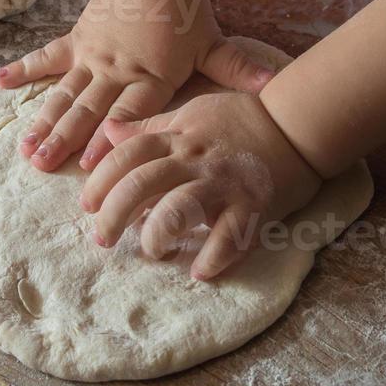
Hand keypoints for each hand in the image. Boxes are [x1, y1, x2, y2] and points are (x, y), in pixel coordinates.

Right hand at [0, 0, 274, 171]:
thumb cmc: (185, 7)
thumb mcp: (214, 42)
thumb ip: (239, 69)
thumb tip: (276, 86)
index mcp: (150, 77)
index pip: (129, 114)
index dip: (110, 139)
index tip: (91, 165)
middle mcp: (116, 70)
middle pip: (89, 110)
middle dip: (66, 141)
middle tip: (42, 167)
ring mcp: (92, 56)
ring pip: (64, 93)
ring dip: (44, 121)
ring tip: (26, 148)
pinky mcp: (77, 40)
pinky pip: (46, 58)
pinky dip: (23, 70)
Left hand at [79, 91, 320, 280]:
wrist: (298, 122)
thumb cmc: (242, 118)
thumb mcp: (190, 113)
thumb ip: (149, 126)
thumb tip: (108, 130)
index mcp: (178, 137)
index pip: (127, 155)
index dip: (101, 181)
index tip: (87, 205)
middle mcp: (195, 159)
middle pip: (141, 184)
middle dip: (114, 215)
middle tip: (102, 240)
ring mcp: (224, 182)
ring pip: (178, 208)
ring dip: (158, 235)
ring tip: (153, 252)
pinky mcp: (254, 204)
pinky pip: (231, 234)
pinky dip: (215, 256)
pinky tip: (201, 272)